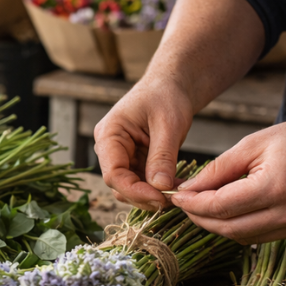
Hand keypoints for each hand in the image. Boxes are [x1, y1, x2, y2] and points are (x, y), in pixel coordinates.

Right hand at [93, 76, 193, 209]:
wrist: (171, 85)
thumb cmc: (166, 95)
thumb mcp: (168, 124)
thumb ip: (162, 156)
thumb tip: (160, 187)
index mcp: (108, 135)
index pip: (113, 174)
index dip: (135, 191)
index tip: (160, 198)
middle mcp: (109, 149)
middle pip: (120, 185)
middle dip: (144, 196)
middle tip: (172, 200)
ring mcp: (122, 157)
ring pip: (131, 188)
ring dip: (152, 195)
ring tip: (177, 195)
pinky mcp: (135, 162)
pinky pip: (143, 182)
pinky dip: (159, 189)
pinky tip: (177, 188)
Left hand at [170, 117, 285, 242]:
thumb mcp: (255, 144)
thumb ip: (219, 169)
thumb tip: (188, 188)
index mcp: (274, 187)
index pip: (221, 206)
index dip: (193, 204)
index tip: (176, 196)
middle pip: (227, 228)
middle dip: (200, 218)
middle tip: (184, 203)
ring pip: (240, 236)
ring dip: (216, 225)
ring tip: (201, 206)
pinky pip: (257, 236)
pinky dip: (236, 227)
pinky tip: (226, 211)